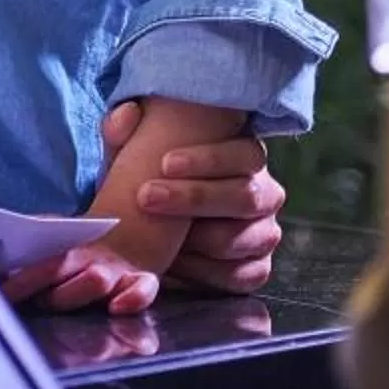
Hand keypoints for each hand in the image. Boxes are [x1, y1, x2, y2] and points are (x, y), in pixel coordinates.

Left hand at [2, 239, 162, 315]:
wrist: (119, 238)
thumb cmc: (71, 253)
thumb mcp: (48, 244)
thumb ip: (24, 251)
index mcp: (64, 246)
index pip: (36, 261)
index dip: (16, 280)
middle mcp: (88, 256)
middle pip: (62, 266)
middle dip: (35, 283)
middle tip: (19, 298)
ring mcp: (115, 270)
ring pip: (97, 280)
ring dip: (72, 293)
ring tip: (50, 303)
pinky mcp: (141, 281)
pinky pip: (144, 288)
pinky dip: (133, 298)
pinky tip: (116, 308)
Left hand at [100, 101, 286, 294]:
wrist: (156, 223)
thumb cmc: (153, 177)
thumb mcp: (134, 153)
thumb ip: (124, 132)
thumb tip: (125, 114)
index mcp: (245, 157)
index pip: (244, 154)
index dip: (208, 159)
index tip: (165, 163)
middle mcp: (264, 194)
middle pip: (246, 196)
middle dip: (194, 197)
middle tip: (147, 197)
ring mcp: (264, 233)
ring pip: (243, 237)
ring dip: (196, 240)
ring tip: (156, 236)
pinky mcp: (257, 268)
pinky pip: (242, 274)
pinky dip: (207, 272)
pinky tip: (176, 264)